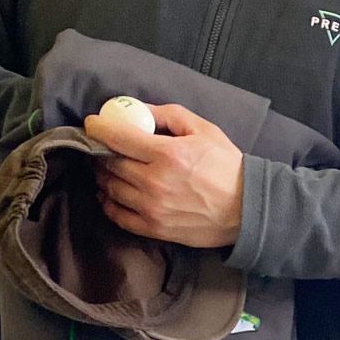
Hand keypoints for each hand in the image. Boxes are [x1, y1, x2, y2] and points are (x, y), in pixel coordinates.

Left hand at [85, 103, 243, 246]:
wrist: (247, 208)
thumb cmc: (227, 166)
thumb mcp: (204, 130)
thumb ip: (169, 115)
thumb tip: (139, 111)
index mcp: (168, 154)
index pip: (118, 138)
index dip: (99, 128)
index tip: (92, 123)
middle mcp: (154, 181)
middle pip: (109, 164)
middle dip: (101, 151)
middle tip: (102, 146)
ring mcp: (151, 208)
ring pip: (109, 188)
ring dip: (103, 175)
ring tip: (108, 168)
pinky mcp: (153, 228)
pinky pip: (117, 215)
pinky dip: (107, 202)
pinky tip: (110, 193)